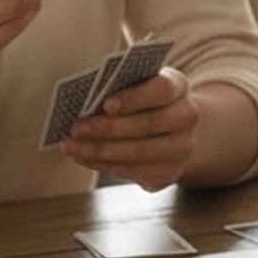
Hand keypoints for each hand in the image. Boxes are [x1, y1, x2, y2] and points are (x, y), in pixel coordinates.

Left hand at [62, 66, 197, 189]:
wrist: (172, 130)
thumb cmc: (144, 101)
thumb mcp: (138, 84)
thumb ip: (119, 85)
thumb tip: (84, 95)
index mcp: (178, 86)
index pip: (161, 89)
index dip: (134, 98)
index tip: (106, 104)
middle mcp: (186, 117)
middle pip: (146, 125)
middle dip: (106, 128)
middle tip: (75, 128)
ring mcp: (181, 148)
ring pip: (138, 153)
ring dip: (99, 151)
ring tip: (71, 146)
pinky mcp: (170, 172)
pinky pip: (133, 172)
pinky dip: (103, 165)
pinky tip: (83, 157)